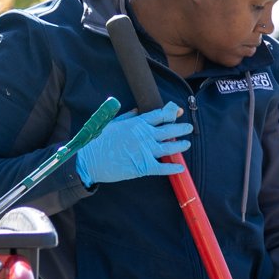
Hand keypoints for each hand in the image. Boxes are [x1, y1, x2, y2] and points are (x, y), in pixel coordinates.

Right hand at [75, 104, 189, 185]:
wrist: (90, 159)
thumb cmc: (99, 141)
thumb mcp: (113, 123)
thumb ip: (127, 117)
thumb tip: (137, 110)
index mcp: (138, 123)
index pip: (159, 115)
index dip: (171, 113)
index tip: (178, 112)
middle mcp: (145, 135)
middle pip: (168, 129)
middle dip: (180, 128)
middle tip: (188, 128)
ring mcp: (146, 150)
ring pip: (169, 147)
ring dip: (180, 145)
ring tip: (187, 144)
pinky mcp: (144, 166)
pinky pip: (163, 167)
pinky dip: (173, 168)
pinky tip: (180, 168)